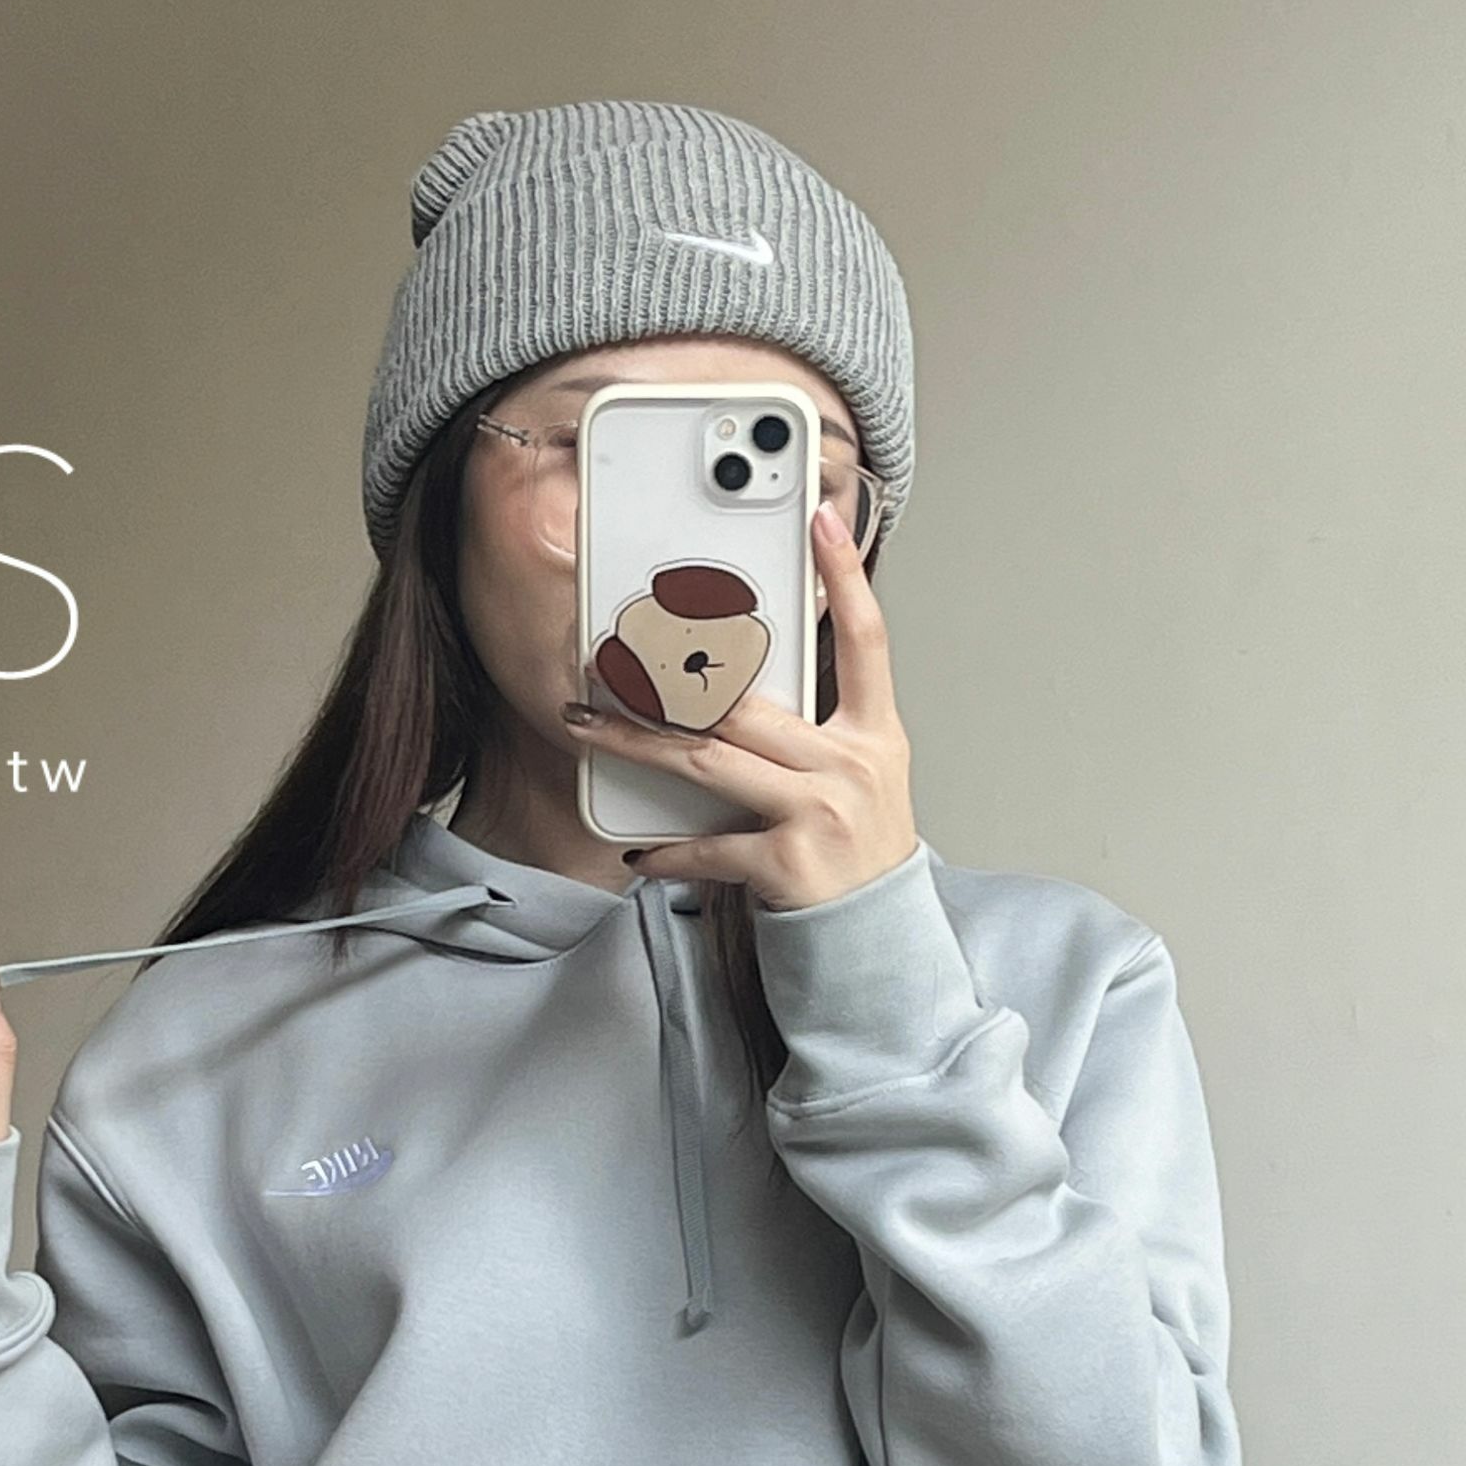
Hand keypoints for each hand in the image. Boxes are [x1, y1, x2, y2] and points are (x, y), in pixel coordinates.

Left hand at [560, 501, 918, 911]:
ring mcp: (820, 814)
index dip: (847, 578)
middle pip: (747, 702)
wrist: (878, 942)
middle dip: (669, 676)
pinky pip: (709, 845)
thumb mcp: (859, 780)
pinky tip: (638, 849)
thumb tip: (732, 690)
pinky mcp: (789, 866)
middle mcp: (851, 767)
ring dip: (637, 742)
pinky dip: (667, 850)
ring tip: (587, 725)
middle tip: (611, 653)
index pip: (868, 640)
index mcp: (875, 735)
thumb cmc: (858, 856)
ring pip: (709, 760)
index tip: (822, 523)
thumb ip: (811, 731)